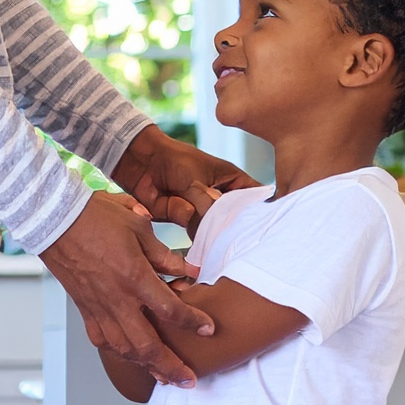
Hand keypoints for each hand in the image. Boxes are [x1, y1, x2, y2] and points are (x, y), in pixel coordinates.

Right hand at [41, 190, 215, 388]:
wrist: (54, 221)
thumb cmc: (95, 217)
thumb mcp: (138, 227)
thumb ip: (165, 254)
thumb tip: (191, 269)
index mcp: (133, 276)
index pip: (170, 309)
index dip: (193, 322)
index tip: (208, 329)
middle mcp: (116, 299)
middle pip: (147, 345)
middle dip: (170, 366)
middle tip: (188, 380)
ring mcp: (98, 307)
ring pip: (124, 349)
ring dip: (146, 365)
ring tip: (164, 375)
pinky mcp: (84, 309)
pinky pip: (103, 341)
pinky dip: (120, 352)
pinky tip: (131, 356)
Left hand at [111, 127, 253, 236]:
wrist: (142, 163)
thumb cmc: (173, 160)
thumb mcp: (194, 181)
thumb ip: (206, 205)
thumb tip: (215, 229)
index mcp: (233, 181)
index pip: (256, 197)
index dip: (261, 211)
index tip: (263, 226)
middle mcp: (222, 198)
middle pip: (238, 218)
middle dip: (236, 229)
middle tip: (238, 240)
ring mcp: (206, 211)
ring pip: (217, 229)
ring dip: (215, 235)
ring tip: (217, 242)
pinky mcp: (188, 221)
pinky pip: (197, 235)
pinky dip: (197, 240)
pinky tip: (201, 244)